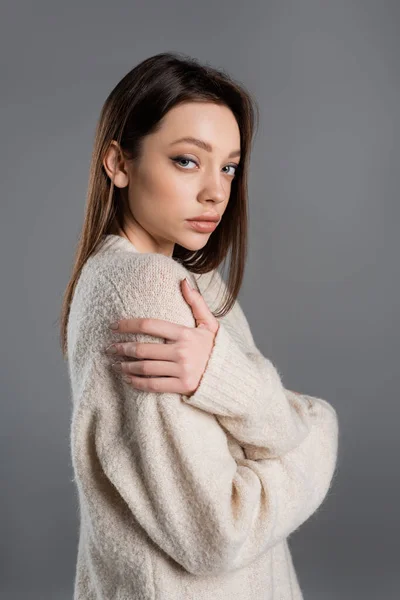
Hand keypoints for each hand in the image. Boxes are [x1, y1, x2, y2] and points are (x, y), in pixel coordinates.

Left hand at [104, 277, 219, 395]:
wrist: (231, 376)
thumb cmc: (216, 348)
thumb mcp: (210, 324)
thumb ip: (197, 303)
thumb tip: (183, 281)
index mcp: (186, 334)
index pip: (150, 325)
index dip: (129, 325)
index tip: (114, 326)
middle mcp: (182, 352)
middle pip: (143, 349)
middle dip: (123, 348)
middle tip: (110, 347)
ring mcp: (182, 370)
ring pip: (145, 368)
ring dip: (126, 366)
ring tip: (116, 363)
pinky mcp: (182, 386)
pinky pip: (153, 384)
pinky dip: (137, 382)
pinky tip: (128, 379)